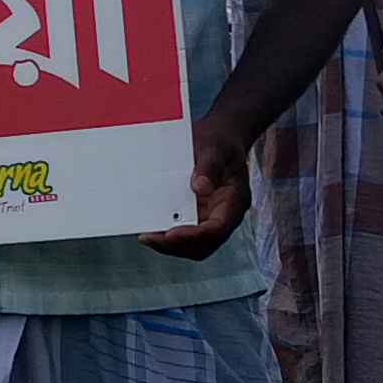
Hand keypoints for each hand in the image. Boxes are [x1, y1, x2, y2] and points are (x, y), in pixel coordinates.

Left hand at [138, 121, 253, 260]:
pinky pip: (184, 231)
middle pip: (204, 244)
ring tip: (147, 236)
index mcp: (235, 200)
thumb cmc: (220, 141)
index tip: (170, 234)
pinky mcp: (197, 214)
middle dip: (177, 246)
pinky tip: (151, 227)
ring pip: (193, 244)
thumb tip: (200, 188)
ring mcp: (211, 216)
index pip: (217, 229)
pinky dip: (168, 235)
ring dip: (170, 245)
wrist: (220, 137)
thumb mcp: (215, 147)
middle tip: (149, 238)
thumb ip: (209, 166)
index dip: (194, 236)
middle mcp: (224, 214)